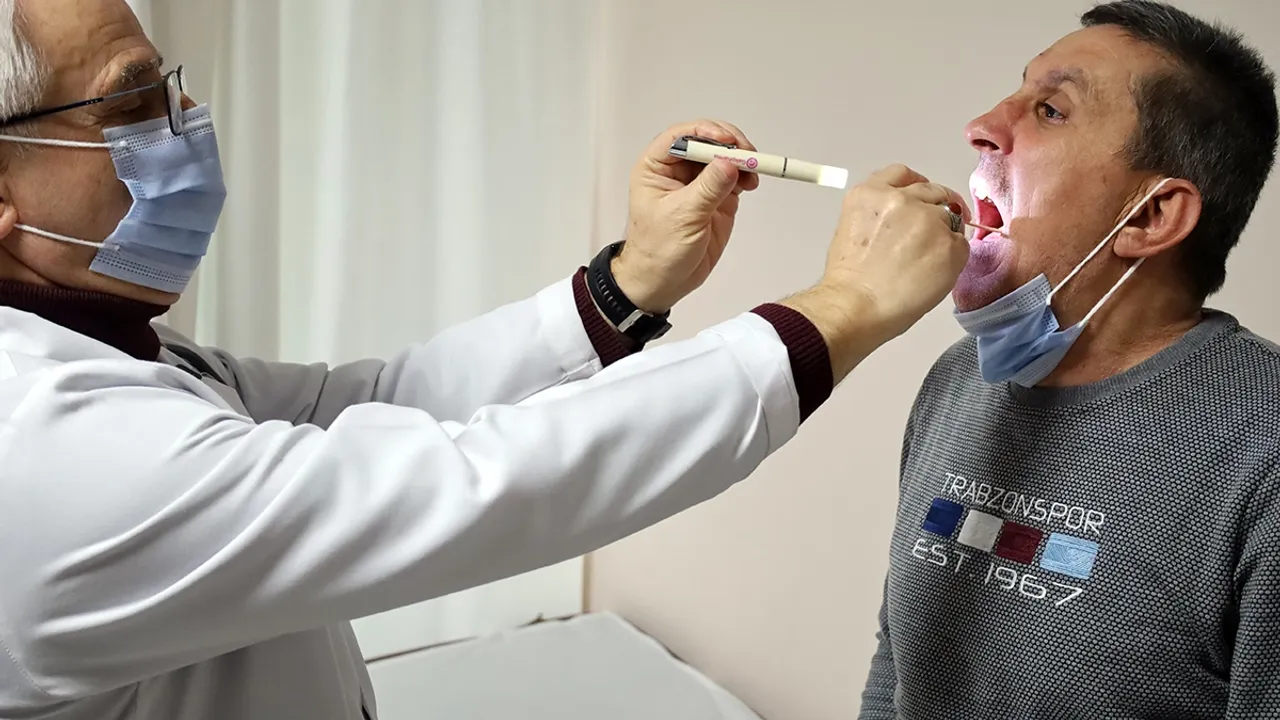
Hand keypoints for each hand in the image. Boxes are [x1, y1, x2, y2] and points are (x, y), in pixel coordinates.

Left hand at [612, 120, 760, 313]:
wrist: (664, 282)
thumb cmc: (657, 251)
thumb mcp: (682, 217)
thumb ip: (708, 188)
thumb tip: (729, 163)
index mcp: (656, 167)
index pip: (681, 136)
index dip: (706, 133)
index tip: (727, 141)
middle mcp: (677, 170)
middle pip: (707, 142)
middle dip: (729, 145)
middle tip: (748, 155)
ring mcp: (698, 183)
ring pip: (723, 157)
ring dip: (741, 160)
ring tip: (753, 172)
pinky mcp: (716, 198)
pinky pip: (734, 177)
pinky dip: (746, 176)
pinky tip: (751, 182)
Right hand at [782, 164, 970, 382]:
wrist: (856, 307)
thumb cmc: (850, 281)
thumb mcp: (852, 229)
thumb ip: (879, 214)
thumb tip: (903, 221)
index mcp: (870, 194)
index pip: (903, 174)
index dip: (916, 185)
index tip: (923, 197)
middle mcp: (901, 199)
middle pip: (933, 192)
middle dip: (935, 210)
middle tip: (933, 235)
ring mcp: (929, 220)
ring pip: (951, 218)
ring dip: (943, 235)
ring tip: (925, 263)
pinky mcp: (950, 244)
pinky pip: (962, 245)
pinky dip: (952, 259)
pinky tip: (932, 274)